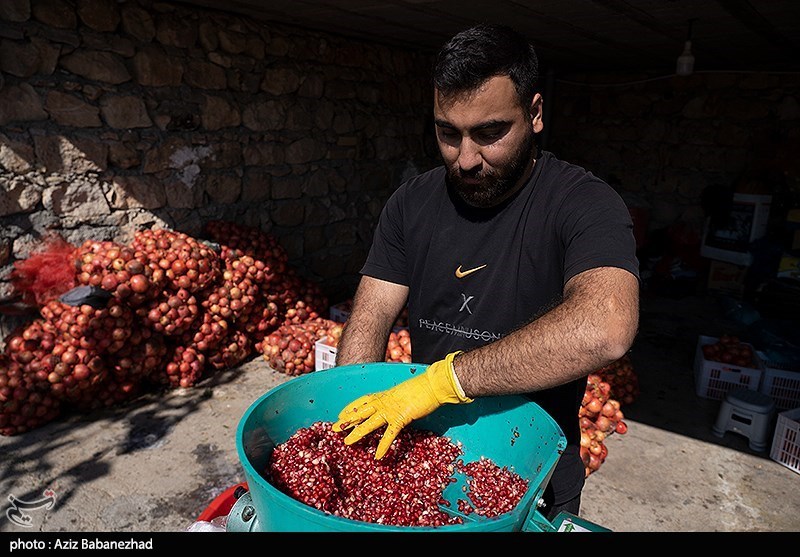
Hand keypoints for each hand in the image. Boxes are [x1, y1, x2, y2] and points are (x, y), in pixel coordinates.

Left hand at [332, 351, 471, 458]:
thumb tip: (397, 405)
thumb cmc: (422, 388)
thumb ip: (397, 400)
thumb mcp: (404, 394)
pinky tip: (378, 456)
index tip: (341, 414)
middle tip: (333, 429)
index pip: (363, 402)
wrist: (433, 384)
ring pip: (370, 422)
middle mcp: (384, 401)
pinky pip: (390, 434)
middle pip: (361, 412)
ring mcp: (391, 409)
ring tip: (347, 443)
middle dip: (346, 420)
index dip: (351, 409)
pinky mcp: (401, 417)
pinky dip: (384, 445)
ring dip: (357, 432)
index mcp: (385, 395)